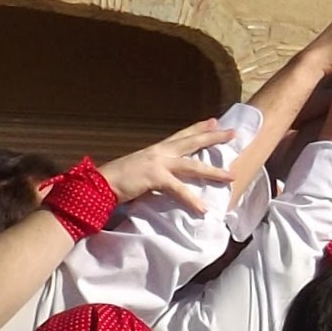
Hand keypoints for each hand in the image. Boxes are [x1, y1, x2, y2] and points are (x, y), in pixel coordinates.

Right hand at [94, 119, 237, 210]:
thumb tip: (171, 178)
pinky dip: (191, 200)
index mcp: (156, 150)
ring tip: (231, 176)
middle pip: (191, 142)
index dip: (198, 128)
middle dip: (213, 137)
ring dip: (213, 171)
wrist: (99, 184)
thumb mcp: (142, 171)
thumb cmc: (119, 180)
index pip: (181, 136)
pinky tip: (203, 208)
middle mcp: (159, 152)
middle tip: (232, 133)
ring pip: (192, 165)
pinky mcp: (155, 177)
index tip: (214, 121)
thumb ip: (158, 171)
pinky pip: (178, 189)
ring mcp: (158, 163)